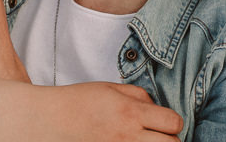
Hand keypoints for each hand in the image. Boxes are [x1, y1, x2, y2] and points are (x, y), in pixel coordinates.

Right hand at [0, 80, 183, 141]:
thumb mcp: (112, 88)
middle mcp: (128, 135)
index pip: (173, 123)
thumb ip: (140, 96)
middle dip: (170, 140)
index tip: (168, 122)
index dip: (175, 123)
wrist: (50, 120)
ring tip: (145, 141)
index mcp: (131, 112)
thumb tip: (157, 108)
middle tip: (160, 136)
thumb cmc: (80, 101)